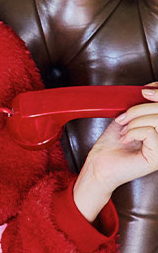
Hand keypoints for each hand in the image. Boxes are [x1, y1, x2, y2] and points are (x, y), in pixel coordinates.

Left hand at [73, 82, 157, 219]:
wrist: (99, 164)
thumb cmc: (112, 144)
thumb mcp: (128, 117)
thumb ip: (141, 104)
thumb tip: (150, 88)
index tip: (143, 91)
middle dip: (139, 109)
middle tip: (123, 118)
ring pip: (157, 120)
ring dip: (134, 122)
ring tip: (124, 131)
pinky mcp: (156, 158)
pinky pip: (150, 132)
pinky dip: (133, 132)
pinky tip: (126, 139)